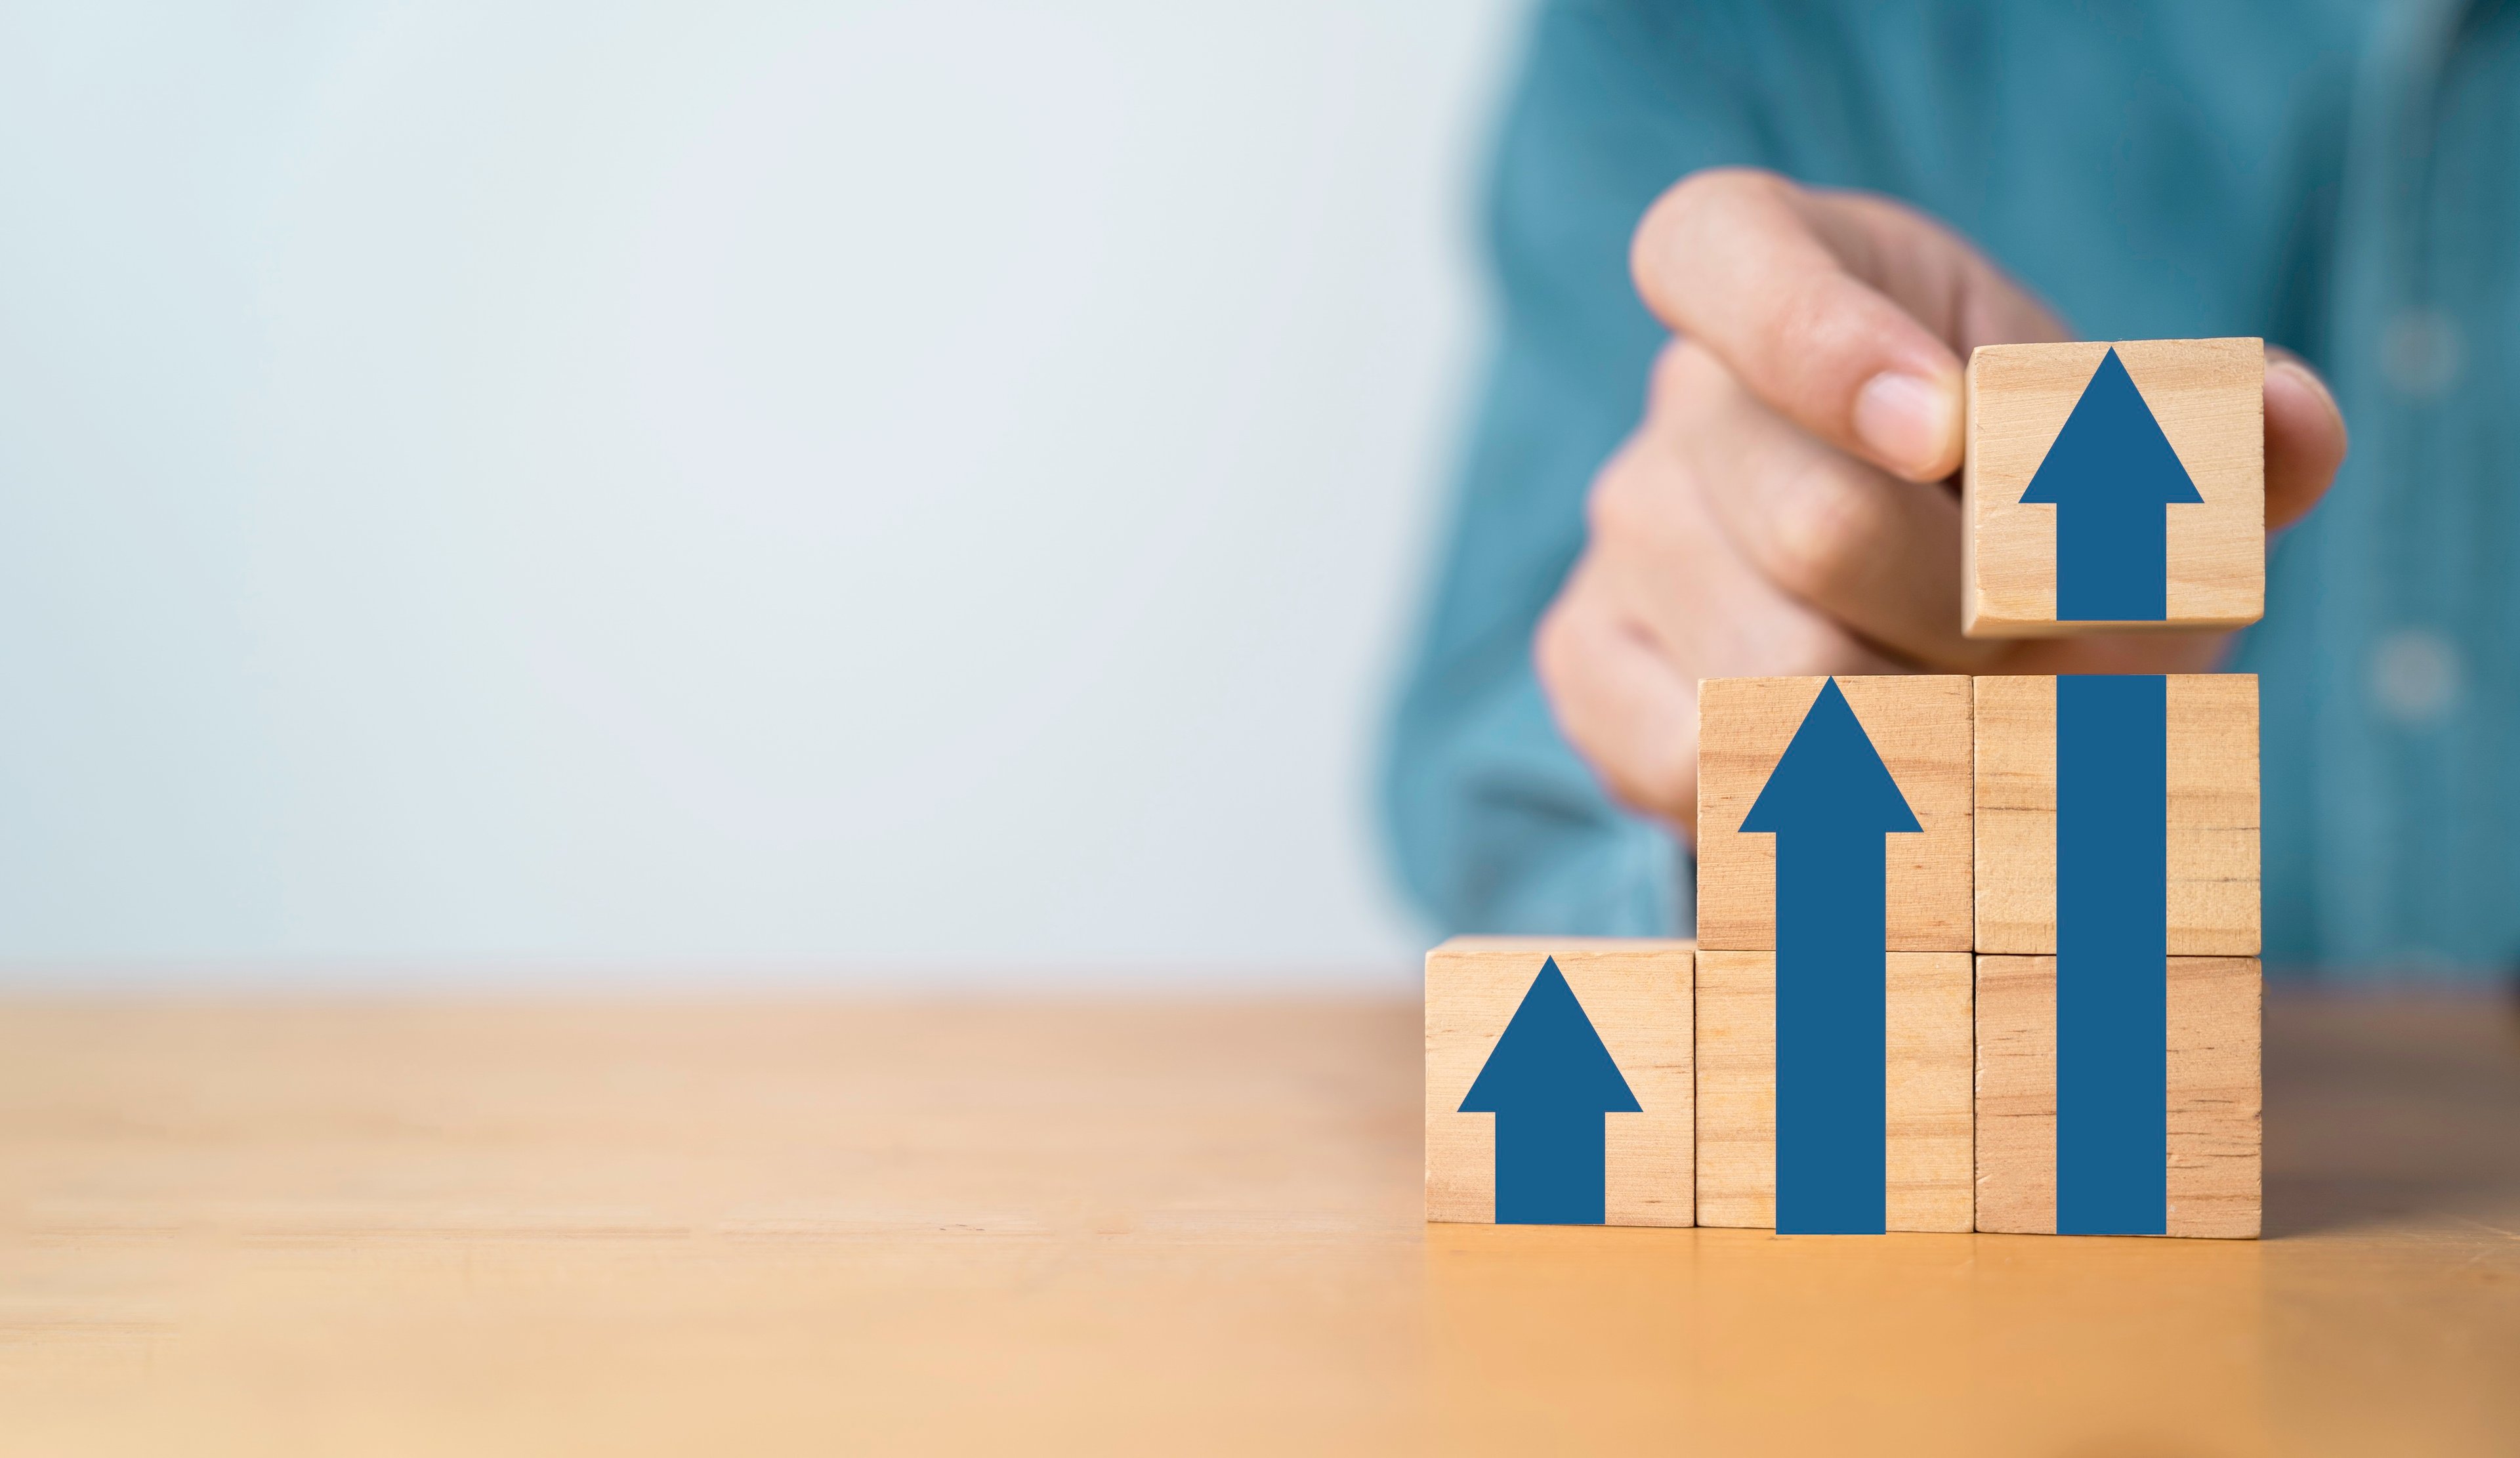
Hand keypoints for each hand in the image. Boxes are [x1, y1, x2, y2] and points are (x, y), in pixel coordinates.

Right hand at [1534, 168, 2348, 835]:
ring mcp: (1625, 530)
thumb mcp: (2138, 477)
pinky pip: (1700, 768)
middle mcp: (1685, 395)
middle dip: (1986, 633)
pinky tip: (1890, 781)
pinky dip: (1833, 808)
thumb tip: (2295, 424)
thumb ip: (2223, 451)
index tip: (1943, 426)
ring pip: (1783, 682)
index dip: (1822, 341)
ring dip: (1936, 742)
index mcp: (1797, 268)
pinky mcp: (1587, 664)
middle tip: (2051, 656)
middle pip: (1824, 530)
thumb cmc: (2044, 530)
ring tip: (1984, 727)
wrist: (1938, 645)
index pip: (1725, 255)